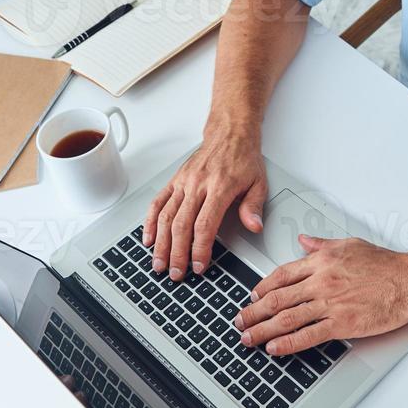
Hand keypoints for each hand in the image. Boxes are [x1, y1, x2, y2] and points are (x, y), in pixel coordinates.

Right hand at [143, 134, 267, 280]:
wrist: (230, 134)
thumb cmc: (243, 159)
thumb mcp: (259, 182)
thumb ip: (254, 206)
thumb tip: (254, 226)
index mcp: (220, 187)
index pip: (205, 224)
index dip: (200, 248)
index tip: (199, 265)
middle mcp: (198, 185)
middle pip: (182, 225)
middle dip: (177, 253)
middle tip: (176, 273)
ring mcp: (183, 183)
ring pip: (166, 216)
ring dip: (161, 243)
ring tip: (159, 263)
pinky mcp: (175, 180)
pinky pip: (158, 202)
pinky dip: (150, 222)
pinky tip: (148, 238)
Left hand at [233, 236, 407, 354]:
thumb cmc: (385, 264)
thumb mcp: (349, 245)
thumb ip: (321, 244)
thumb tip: (303, 240)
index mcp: (321, 261)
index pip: (281, 275)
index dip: (261, 288)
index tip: (251, 298)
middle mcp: (321, 281)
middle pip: (277, 299)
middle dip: (253, 313)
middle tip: (239, 321)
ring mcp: (330, 303)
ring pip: (286, 318)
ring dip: (262, 330)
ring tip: (248, 338)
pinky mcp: (342, 323)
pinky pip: (307, 335)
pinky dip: (287, 343)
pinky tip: (274, 348)